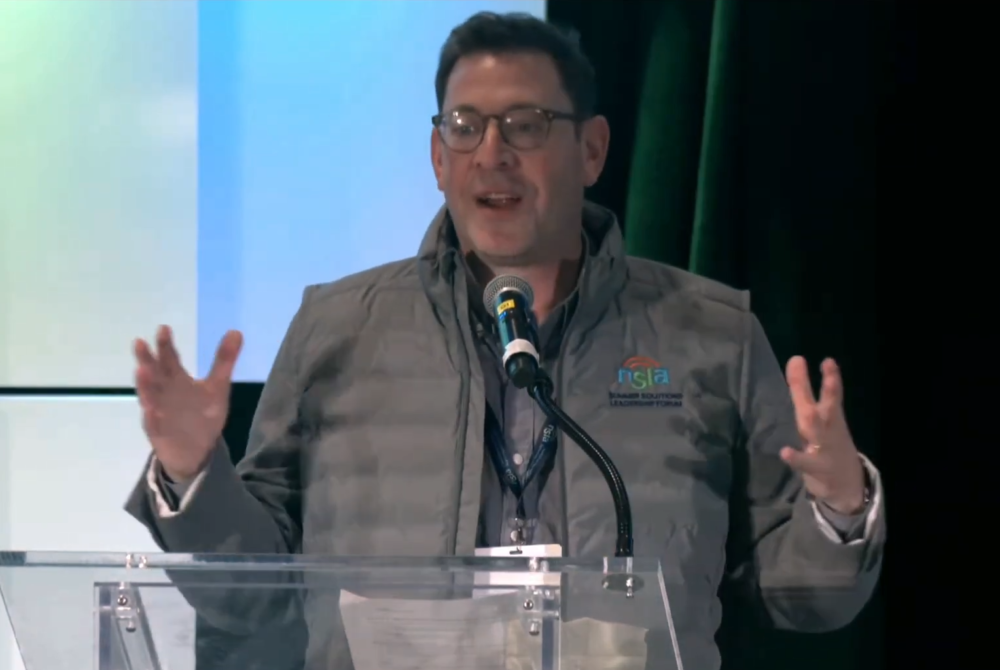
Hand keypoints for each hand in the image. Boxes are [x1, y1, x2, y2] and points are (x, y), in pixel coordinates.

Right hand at [134, 325, 242, 481]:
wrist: (196, 449)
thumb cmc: (202, 414)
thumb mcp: (217, 386)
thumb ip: (224, 360)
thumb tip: (236, 330)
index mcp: (176, 380)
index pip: (169, 358)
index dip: (165, 344)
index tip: (163, 328)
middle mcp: (163, 392)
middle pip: (153, 373)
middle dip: (147, 359)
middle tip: (140, 342)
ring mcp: (158, 412)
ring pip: (149, 396)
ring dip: (145, 385)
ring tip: (141, 370)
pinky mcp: (159, 432)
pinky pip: (153, 424)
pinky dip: (151, 417)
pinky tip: (151, 410)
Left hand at [779, 356, 865, 514]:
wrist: (848, 487)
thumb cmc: (829, 447)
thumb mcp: (822, 419)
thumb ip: (805, 393)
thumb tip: (794, 362)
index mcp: (832, 419)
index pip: (833, 395)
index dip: (831, 378)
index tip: (828, 360)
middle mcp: (829, 431)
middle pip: (826, 409)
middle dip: (826, 391)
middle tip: (818, 371)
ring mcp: (825, 450)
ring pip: (818, 433)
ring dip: (812, 421)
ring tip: (806, 411)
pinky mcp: (817, 469)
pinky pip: (805, 463)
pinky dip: (796, 458)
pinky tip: (785, 453)